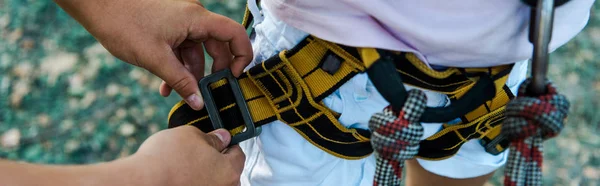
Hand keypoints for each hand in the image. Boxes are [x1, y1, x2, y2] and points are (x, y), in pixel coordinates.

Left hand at [54, 0, 252, 109]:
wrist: (97, 5)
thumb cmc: (123, 23)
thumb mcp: (155, 59)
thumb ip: (180, 81)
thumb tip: (199, 102)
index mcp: (196, 18)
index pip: (234, 34)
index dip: (241, 56)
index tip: (233, 77)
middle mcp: (193, 16)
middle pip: (217, 45)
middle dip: (211, 71)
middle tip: (206, 92)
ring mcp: (181, 20)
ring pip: (197, 50)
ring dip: (189, 73)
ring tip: (176, 93)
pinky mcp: (170, 26)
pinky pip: (182, 48)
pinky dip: (177, 65)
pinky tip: (165, 85)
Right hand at [134, 126, 244, 185]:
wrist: (142, 182)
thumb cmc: (166, 160)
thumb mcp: (191, 135)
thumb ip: (212, 138)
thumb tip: (222, 138)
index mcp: (230, 170)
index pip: (238, 154)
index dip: (228, 144)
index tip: (219, 140)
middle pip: (228, 172)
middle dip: (217, 161)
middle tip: (198, 152)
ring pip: (213, 183)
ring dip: (205, 175)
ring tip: (185, 166)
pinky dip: (193, 183)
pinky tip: (180, 178)